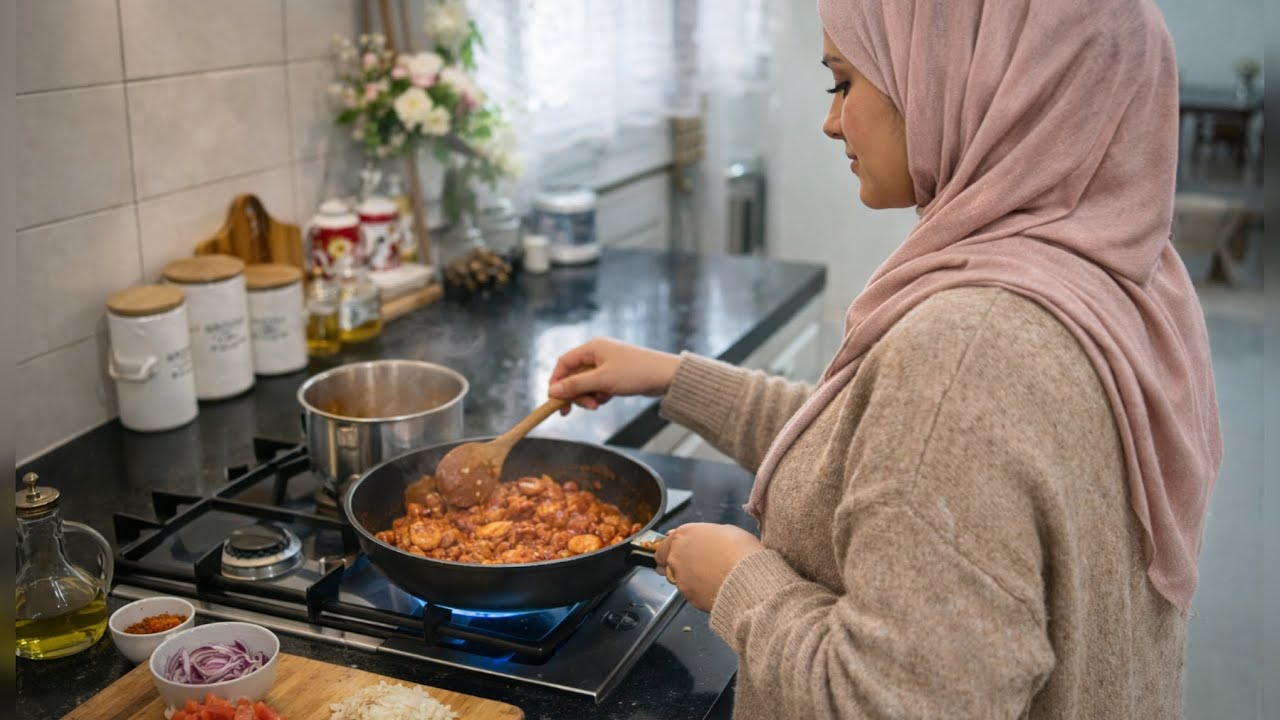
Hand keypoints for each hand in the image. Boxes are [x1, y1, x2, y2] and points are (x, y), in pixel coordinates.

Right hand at [548, 338, 679, 413]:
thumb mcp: (602, 381)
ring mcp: (607, 364)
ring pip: (586, 383)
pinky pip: (598, 386)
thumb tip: (553, 391)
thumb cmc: (635, 373)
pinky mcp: (615, 374)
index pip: (564, 363)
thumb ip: (575, 385)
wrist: (665, 376)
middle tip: (583, 407)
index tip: (555, 400)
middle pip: (574, 375)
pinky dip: (599, 395)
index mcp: (592, 348)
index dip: (557, 381)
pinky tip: (608, 398)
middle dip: (576, 393)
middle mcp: (598, 353)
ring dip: (588, 396)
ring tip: (599, 404)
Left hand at [654, 523, 764, 611]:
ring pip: (679, 580)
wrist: (747, 578)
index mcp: (683, 535)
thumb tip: (701, 539)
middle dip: (680, 565)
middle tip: (700, 566)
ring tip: (712, 578)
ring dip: (690, 579)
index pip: (662, 546)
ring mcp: (680, 578)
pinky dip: (699, 592)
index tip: (678, 553)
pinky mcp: (688, 597)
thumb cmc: (740, 550)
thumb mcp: (725, 530)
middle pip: (668, 564)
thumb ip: (705, 535)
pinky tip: (715, 588)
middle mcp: (676, 556)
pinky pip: (691, 594)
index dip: (670, 550)